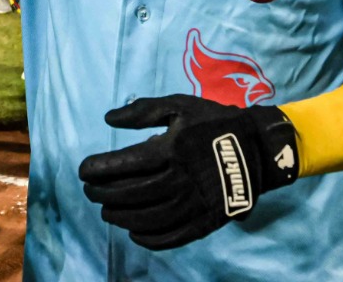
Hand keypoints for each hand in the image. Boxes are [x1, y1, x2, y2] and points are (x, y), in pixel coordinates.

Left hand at [78, 94, 298, 250]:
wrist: (259, 147)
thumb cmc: (213, 122)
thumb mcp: (179, 106)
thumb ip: (142, 111)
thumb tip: (107, 119)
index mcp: (172, 149)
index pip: (125, 164)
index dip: (98, 169)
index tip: (83, 170)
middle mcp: (181, 179)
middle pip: (132, 193)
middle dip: (103, 194)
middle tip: (89, 192)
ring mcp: (195, 203)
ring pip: (149, 218)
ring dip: (121, 217)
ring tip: (106, 212)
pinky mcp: (208, 221)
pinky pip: (174, 236)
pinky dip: (150, 238)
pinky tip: (134, 233)